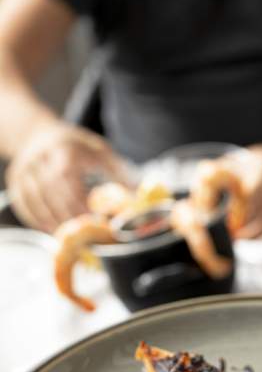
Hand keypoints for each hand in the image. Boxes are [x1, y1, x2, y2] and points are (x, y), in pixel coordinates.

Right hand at [6, 122, 128, 232]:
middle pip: (53, 193)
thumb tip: (136, 196)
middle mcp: (41, 158)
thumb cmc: (75, 145)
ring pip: (37, 201)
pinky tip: (50, 230)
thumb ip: (117, 171)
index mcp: (65, 149)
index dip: (81, 202)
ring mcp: (25, 169)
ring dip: (54, 222)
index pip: (70, 180)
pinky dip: (37, 220)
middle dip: (69, 216)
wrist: (38, 133)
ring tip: (69, 238)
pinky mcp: (15, 180)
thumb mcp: (99, 150)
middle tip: (85, 235)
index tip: (96, 220)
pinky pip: (24, 204)